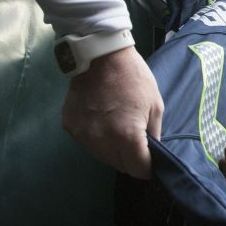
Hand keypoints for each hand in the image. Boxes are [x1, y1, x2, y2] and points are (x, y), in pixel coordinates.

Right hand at [62, 46, 162, 178]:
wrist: (100, 56)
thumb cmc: (133, 78)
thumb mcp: (155, 105)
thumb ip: (154, 135)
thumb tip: (151, 155)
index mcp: (126, 136)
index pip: (138, 170)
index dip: (147, 167)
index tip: (149, 160)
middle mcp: (102, 141)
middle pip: (120, 166)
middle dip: (130, 159)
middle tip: (134, 140)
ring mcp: (83, 135)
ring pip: (102, 157)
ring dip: (112, 150)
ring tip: (116, 127)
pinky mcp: (70, 127)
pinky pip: (87, 142)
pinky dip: (96, 138)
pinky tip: (100, 119)